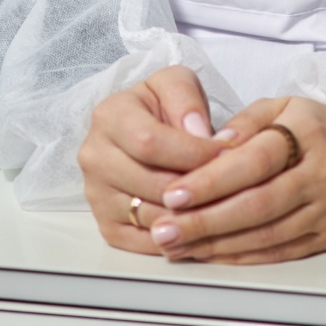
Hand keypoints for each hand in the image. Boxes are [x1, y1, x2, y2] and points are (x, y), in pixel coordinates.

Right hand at [78, 66, 234, 251]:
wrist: (139, 132)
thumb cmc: (161, 108)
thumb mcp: (175, 84)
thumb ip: (186, 98)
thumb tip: (198, 133)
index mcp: (109, 116)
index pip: (150, 143)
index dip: (194, 153)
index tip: (227, 154)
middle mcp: (94, 156)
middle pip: (152, 185)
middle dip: (198, 188)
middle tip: (230, 184)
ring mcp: (96, 194)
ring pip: (151, 217)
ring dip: (191, 216)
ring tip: (220, 203)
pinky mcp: (106, 225)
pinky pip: (146, 242)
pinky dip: (178, 239)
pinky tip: (200, 223)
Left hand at [141, 96, 325, 265]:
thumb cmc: (314, 127)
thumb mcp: (280, 106)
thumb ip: (244, 123)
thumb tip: (210, 146)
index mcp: (308, 134)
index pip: (255, 162)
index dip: (212, 180)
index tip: (174, 193)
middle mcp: (322, 174)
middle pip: (258, 204)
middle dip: (205, 221)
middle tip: (166, 229)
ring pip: (266, 235)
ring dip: (217, 245)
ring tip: (178, 245)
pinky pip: (279, 252)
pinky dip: (242, 256)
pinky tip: (211, 254)